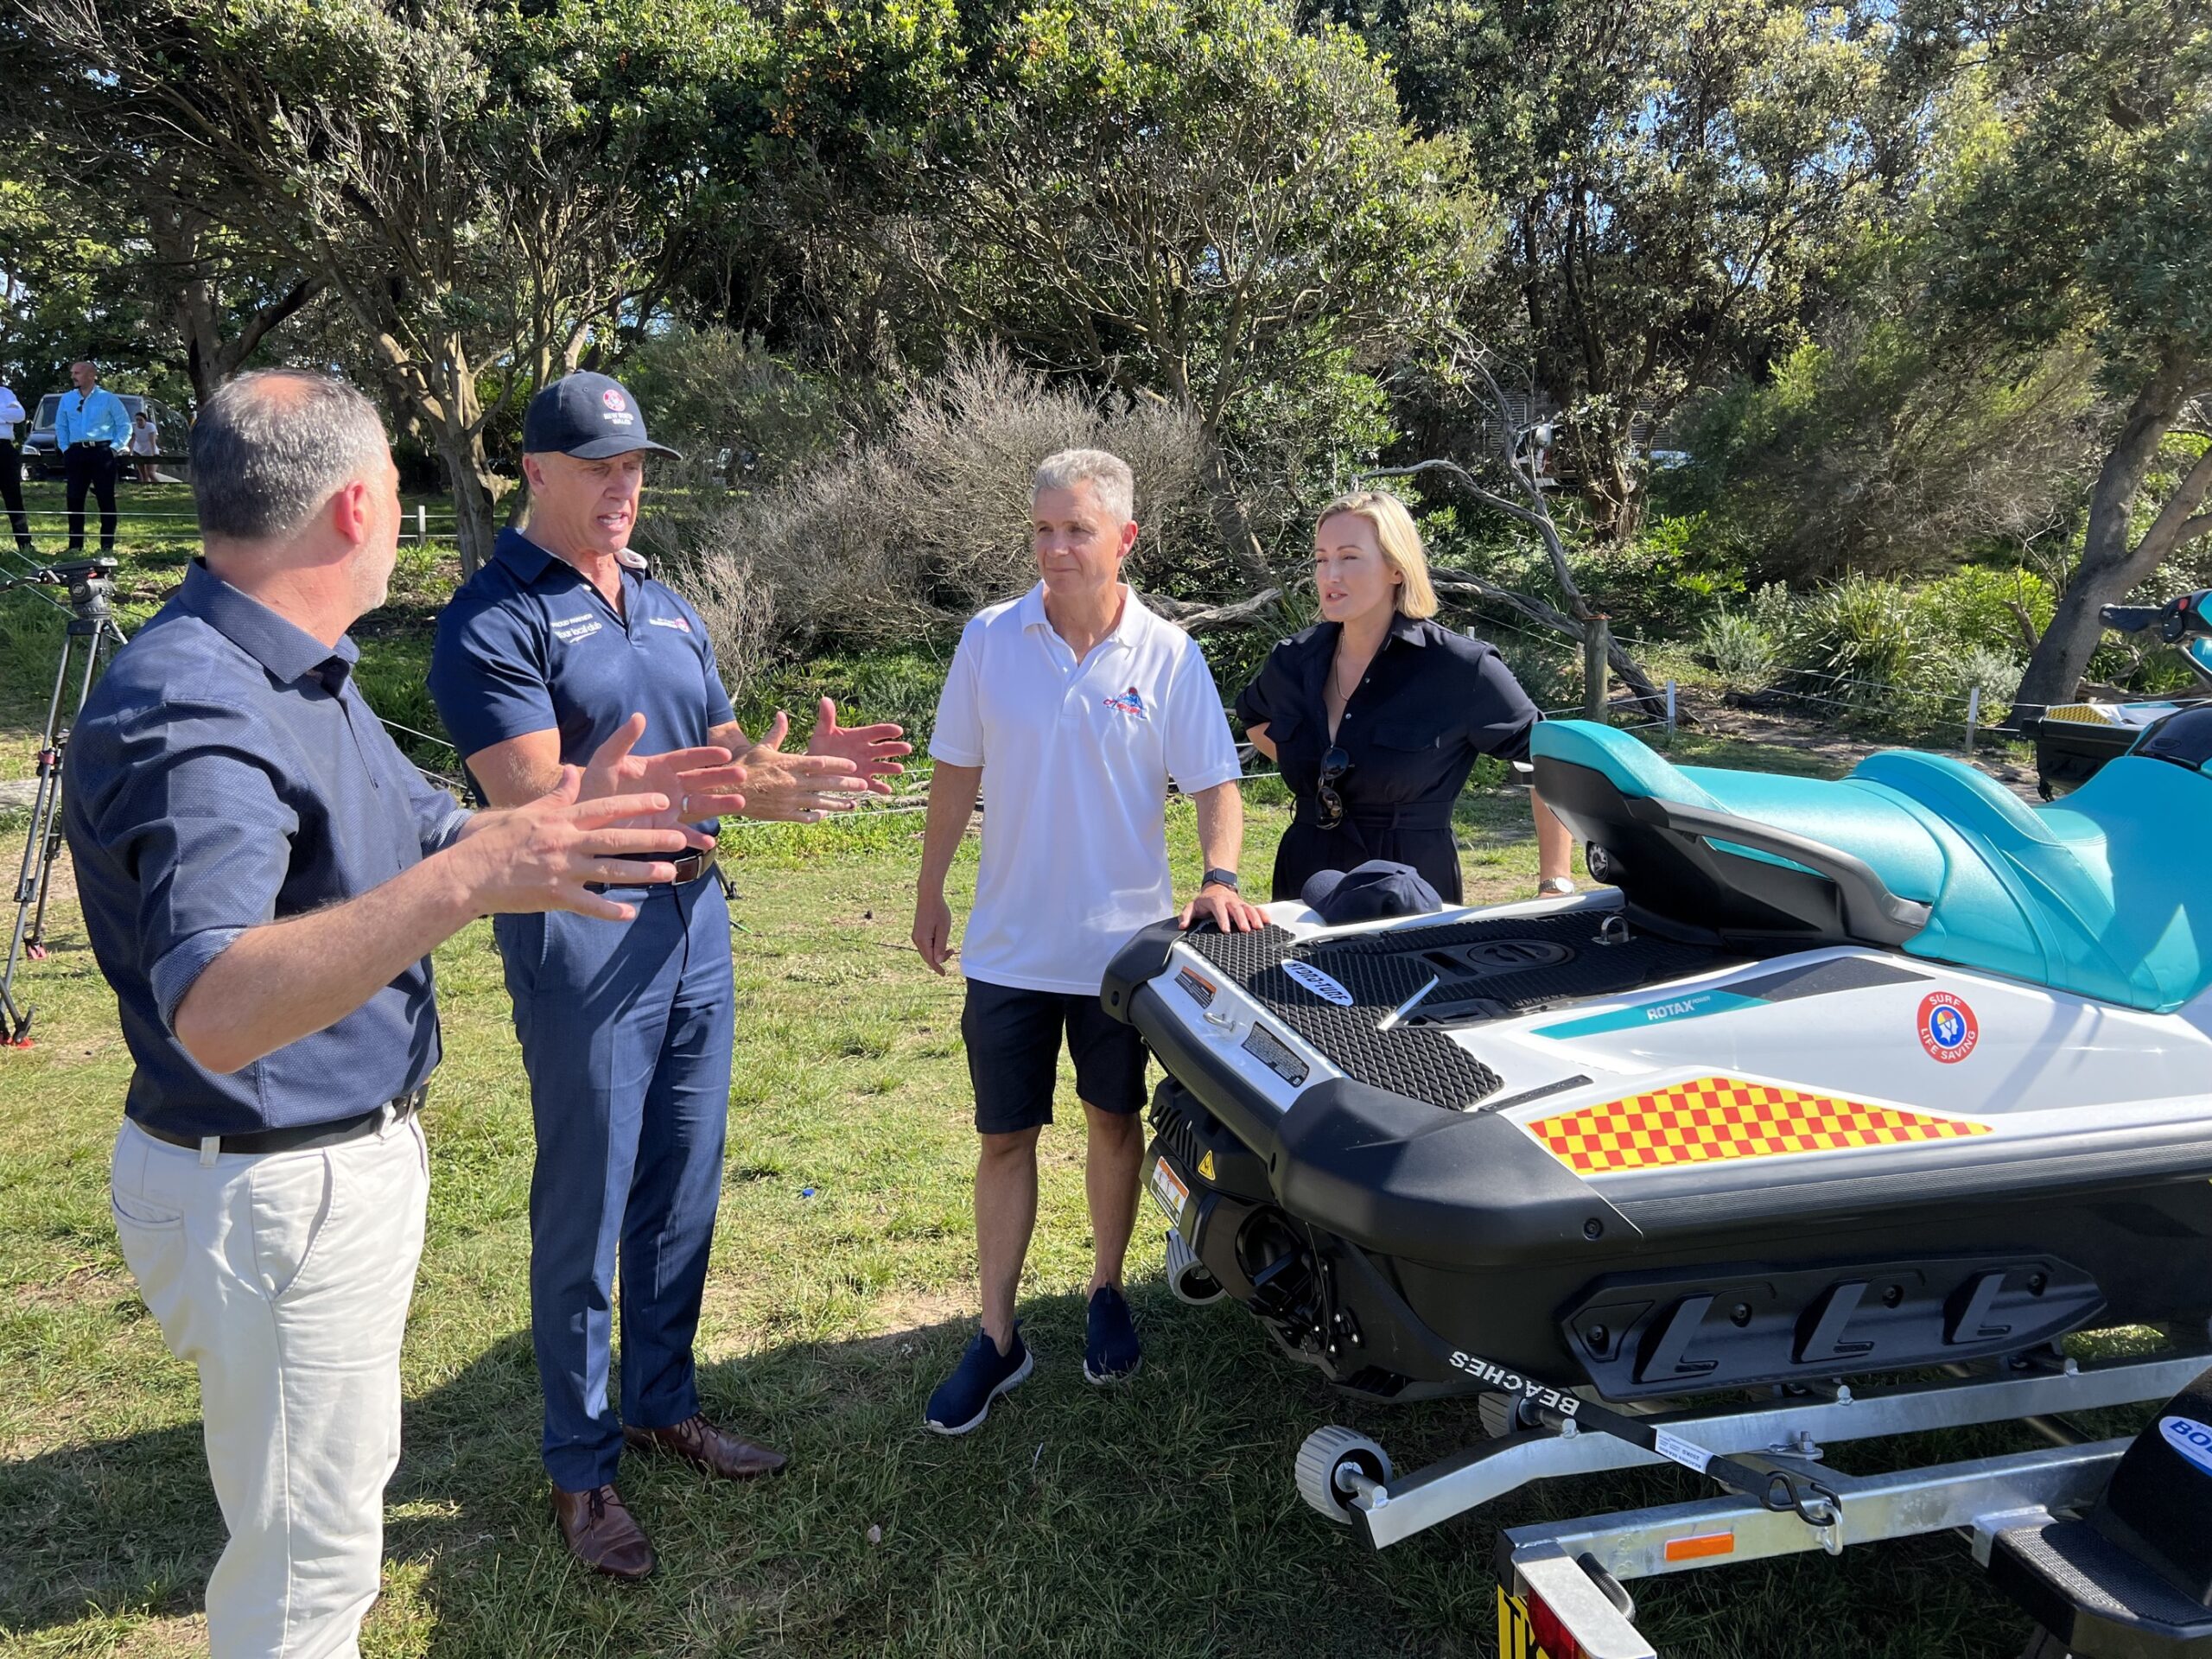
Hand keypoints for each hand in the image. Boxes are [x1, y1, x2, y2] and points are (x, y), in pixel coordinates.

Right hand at [451, 768, 692, 921]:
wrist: (469, 873)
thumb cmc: (499, 841)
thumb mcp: (528, 811)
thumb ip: (556, 794)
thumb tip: (572, 770)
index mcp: (560, 820)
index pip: (604, 808)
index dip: (634, 804)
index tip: (661, 800)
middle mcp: (565, 843)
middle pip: (615, 839)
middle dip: (650, 838)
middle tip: (679, 837)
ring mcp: (560, 871)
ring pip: (609, 871)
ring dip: (641, 873)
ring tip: (669, 872)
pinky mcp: (553, 896)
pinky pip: (587, 904)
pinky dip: (608, 910)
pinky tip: (630, 913)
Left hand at [579, 714, 743, 849]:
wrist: (586, 813)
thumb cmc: (595, 783)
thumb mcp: (606, 758)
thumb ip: (623, 739)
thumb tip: (639, 716)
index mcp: (659, 766)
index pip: (688, 758)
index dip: (706, 756)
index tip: (726, 754)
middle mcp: (670, 785)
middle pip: (701, 780)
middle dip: (722, 777)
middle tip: (742, 776)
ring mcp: (669, 808)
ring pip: (700, 804)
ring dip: (720, 803)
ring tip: (740, 802)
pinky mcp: (663, 828)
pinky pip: (683, 833)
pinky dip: (696, 838)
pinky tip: (709, 841)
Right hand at [738, 709, 872, 820]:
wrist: (728, 791)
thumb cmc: (744, 766)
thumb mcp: (761, 747)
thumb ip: (777, 733)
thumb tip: (782, 715)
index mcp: (790, 763)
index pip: (822, 763)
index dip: (840, 765)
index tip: (853, 766)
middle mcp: (793, 782)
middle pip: (827, 783)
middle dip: (847, 785)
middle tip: (863, 785)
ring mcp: (789, 800)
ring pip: (820, 802)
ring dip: (838, 804)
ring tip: (853, 804)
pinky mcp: (783, 814)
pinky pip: (805, 817)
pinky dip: (817, 816)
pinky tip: (825, 815)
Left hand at [805, 696, 910, 795]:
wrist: (815, 766)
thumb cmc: (820, 746)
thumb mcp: (822, 732)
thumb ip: (826, 718)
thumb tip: (825, 699)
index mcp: (859, 737)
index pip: (876, 732)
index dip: (887, 731)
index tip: (898, 730)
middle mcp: (865, 751)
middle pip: (884, 749)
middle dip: (896, 749)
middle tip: (907, 748)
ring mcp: (865, 766)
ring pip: (881, 767)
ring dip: (890, 768)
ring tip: (899, 769)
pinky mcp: (861, 780)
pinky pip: (873, 784)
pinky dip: (880, 787)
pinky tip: (887, 789)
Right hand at [912, 889, 955, 973]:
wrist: (928, 895)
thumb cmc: (938, 910)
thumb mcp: (943, 929)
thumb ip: (940, 945)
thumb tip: (938, 961)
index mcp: (922, 939)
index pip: (930, 959)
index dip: (937, 967)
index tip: (944, 974)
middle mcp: (916, 939)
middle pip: (927, 956)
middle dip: (939, 959)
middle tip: (952, 951)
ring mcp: (916, 935)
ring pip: (926, 950)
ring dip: (937, 951)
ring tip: (949, 946)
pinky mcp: (918, 931)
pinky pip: (925, 944)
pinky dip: (933, 946)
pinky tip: (941, 941)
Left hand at [1179, 882, 1266, 932]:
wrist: (1216, 888)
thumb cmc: (1205, 901)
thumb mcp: (1193, 906)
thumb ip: (1186, 915)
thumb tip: (1183, 925)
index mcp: (1216, 901)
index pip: (1219, 910)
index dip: (1223, 919)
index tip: (1226, 929)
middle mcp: (1229, 901)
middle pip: (1236, 909)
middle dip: (1241, 919)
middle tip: (1245, 929)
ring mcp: (1239, 903)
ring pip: (1248, 908)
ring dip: (1254, 917)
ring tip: (1258, 927)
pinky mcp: (1246, 905)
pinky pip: (1256, 908)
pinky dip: (1262, 914)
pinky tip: (1268, 921)